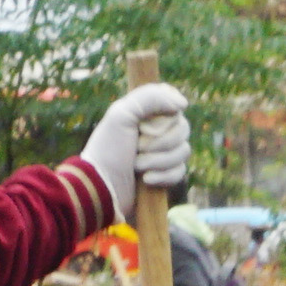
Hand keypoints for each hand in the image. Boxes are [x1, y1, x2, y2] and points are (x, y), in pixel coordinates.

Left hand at [78, 81, 191, 213]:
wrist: (101, 188)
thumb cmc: (108, 149)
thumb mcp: (121, 114)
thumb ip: (151, 97)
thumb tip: (183, 104)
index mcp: (146, 114)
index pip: (174, 104)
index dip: (167, 114)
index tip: (147, 123)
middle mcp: (156, 132)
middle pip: (183, 128)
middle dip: (160, 141)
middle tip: (137, 148)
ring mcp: (162, 154)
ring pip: (184, 151)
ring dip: (158, 160)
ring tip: (137, 166)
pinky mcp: (165, 176)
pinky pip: (180, 171)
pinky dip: (163, 176)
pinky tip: (146, 180)